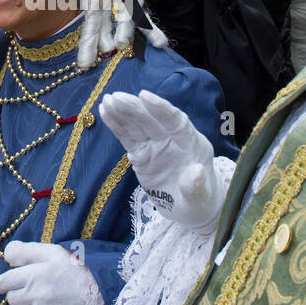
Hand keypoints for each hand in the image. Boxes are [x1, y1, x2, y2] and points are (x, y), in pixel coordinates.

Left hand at [0, 241, 98, 304]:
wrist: (102, 289)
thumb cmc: (76, 267)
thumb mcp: (51, 251)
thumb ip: (25, 251)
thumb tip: (6, 255)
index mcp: (35, 275)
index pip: (4, 282)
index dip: (0, 283)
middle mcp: (37, 296)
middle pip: (11, 298)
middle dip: (17, 293)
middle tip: (32, 289)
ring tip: (39, 302)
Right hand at [98, 90, 222, 235]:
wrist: (190, 208)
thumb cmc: (200, 201)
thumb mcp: (200, 199)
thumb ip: (196, 186)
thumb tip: (195, 172)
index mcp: (191, 143)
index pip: (176, 121)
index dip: (160, 108)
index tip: (145, 96)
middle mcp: (172, 139)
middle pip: (153, 120)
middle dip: (135, 108)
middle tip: (116, 97)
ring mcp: (156, 145)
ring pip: (138, 126)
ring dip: (123, 113)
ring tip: (107, 101)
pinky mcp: (142, 154)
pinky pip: (128, 137)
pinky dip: (117, 125)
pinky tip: (106, 112)